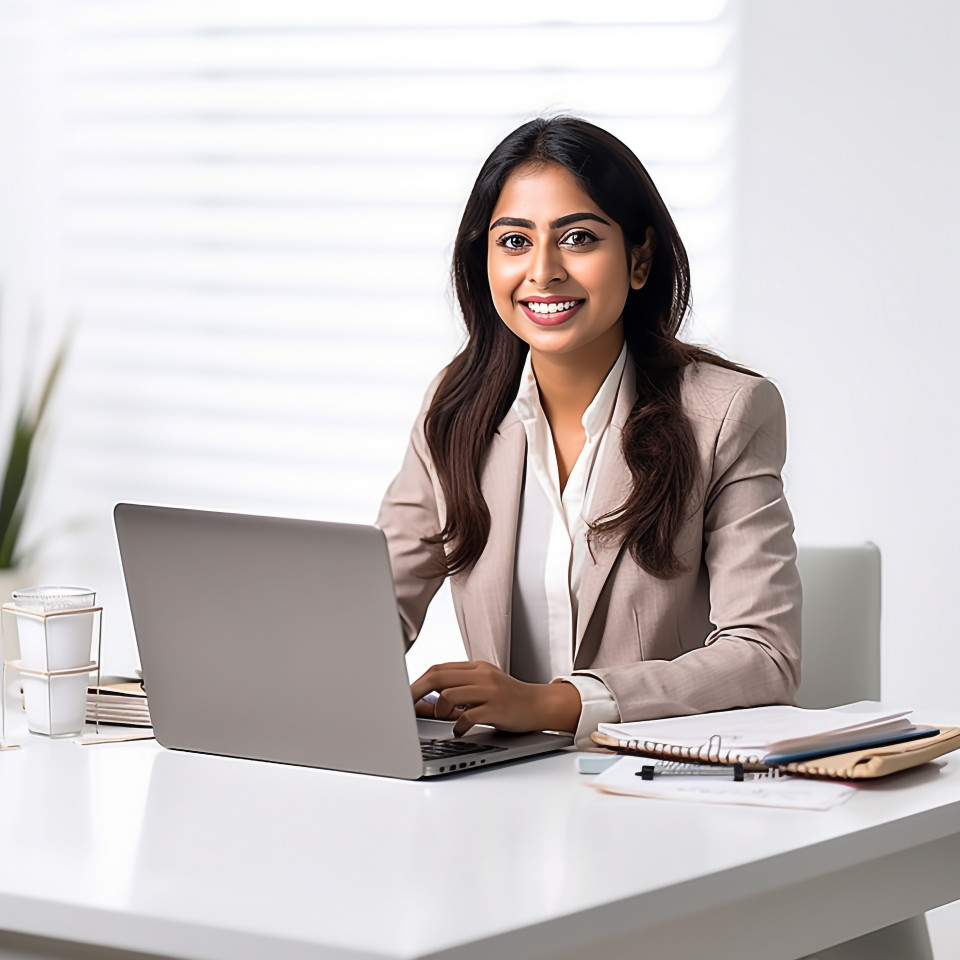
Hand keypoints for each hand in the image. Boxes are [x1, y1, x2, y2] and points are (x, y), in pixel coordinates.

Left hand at [410, 660, 581, 736]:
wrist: (540, 705)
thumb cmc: (508, 700)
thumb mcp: (480, 692)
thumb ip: (453, 696)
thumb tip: (421, 706)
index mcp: (475, 668)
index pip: (438, 668)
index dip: (417, 682)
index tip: (404, 695)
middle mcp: (481, 675)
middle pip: (438, 676)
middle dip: (416, 692)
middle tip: (405, 707)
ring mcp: (489, 690)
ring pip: (449, 694)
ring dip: (439, 710)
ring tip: (445, 719)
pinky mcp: (497, 708)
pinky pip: (468, 715)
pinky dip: (458, 725)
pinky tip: (460, 730)